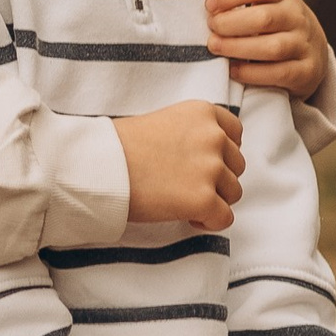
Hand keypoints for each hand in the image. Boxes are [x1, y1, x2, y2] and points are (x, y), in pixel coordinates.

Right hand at [116, 95, 243, 229]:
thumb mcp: (163, 122)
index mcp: (203, 112)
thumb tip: (207, 156)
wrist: (99, 167)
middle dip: (217, 179)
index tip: (202, 163)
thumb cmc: (120, 147)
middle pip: (236, 165)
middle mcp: (213, 137)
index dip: (222, 152)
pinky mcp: (204, 199)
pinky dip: (209, 223)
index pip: (235, 133)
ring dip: (214, 200)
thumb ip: (192, 133)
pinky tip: (187, 218)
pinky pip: (224, 218)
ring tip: (183, 202)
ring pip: (233, 193)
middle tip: (186, 186)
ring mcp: (211, 168)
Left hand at [206, 0, 328, 98]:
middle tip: (210, 26)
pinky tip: (232, 69)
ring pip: (273, 47)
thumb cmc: (276, 11)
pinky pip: (279, 74)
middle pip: (265, 17)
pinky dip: (252, 73)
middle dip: (231, 23)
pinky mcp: (305, 72)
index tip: (210, 3)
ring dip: (238, 48)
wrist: (310, 49)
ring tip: (214, 46)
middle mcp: (297, 16)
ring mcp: (303, 44)